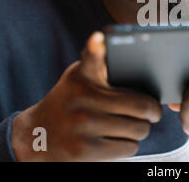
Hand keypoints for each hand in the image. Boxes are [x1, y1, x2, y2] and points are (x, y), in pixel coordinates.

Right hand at [11, 32, 162, 160]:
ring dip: (140, 130)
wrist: (36, 136)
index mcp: (83, 77)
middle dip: (152, 113)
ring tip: (130, 126)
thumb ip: (100, 67)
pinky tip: (116, 140)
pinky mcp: (85, 150)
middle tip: (151, 114)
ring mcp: (83, 125)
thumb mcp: (78, 78)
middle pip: (142, 107)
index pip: (92, 58)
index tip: (99, 37)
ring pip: (139, 129)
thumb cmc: (69, 103)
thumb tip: (129, 59)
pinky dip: (128, 145)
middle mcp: (82, 98)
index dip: (96, 47)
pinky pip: (129, 148)